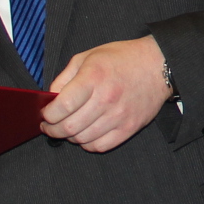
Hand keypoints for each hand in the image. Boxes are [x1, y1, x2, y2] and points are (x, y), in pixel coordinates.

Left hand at [44, 37, 172, 153]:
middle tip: (49, 126)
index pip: (61, 107)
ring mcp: (119, 116)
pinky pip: (101, 146)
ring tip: (68, 129)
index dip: (47, 115)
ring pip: (83, 139)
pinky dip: (88, 144)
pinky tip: (85, 135)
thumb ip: (65, 77)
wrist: (158, 65)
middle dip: (53, 130)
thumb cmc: (121, 58)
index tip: (45, 114)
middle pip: (69, 127)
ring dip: (70, 137)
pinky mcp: (129, 128)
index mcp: (93, 78)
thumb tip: (50, 98)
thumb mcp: (87, 57)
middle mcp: (106, 99)